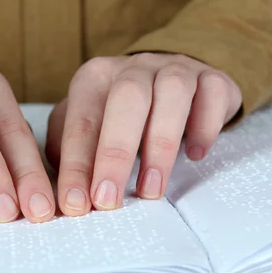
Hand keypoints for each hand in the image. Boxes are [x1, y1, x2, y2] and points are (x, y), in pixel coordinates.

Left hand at [46, 53, 241, 214]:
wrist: (174, 77)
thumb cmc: (122, 112)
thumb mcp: (88, 121)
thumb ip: (66, 146)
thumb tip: (59, 185)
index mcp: (95, 78)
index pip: (82, 122)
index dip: (76, 165)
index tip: (74, 203)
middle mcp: (134, 68)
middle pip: (125, 101)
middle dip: (115, 153)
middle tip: (108, 199)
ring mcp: (175, 69)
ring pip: (171, 94)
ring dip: (160, 145)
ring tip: (151, 189)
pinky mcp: (211, 79)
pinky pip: (212, 94)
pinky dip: (205, 126)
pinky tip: (195, 155)